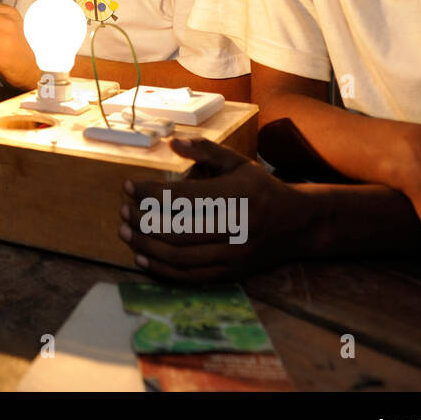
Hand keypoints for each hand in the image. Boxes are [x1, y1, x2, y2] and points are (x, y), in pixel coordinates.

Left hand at [121, 137, 310, 281]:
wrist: (298, 224)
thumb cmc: (261, 189)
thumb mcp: (239, 163)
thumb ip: (206, 151)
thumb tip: (171, 142)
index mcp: (236, 196)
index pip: (182, 197)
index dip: (149, 193)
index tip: (128, 186)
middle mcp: (236, 227)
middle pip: (177, 230)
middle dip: (142, 221)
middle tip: (122, 211)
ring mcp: (234, 255)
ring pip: (180, 257)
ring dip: (146, 246)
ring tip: (125, 232)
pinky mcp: (232, 273)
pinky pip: (190, 277)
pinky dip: (162, 271)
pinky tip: (141, 259)